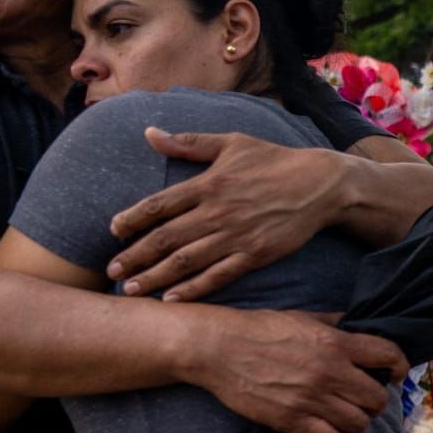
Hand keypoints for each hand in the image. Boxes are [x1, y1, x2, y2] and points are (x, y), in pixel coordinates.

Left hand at [107, 129, 348, 300]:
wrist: (321, 184)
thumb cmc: (275, 160)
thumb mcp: (232, 142)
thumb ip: (188, 142)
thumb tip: (148, 133)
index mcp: (209, 184)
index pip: (159, 204)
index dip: (132, 219)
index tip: (113, 231)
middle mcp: (218, 213)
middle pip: (166, 239)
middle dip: (135, 257)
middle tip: (110, 271)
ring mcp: (237, 236)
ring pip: (187, 262)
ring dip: (156, 277)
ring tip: (131, 289)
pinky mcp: (255, 255)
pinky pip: (218, 276)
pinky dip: (194, 290)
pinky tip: (173, 299)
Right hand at [184, 306, 406, 432]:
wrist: (219, 349)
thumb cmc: (261, 328)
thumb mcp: (304, 317)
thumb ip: (336, 325)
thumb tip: (360, 327)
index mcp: (335, 343)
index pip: (387, 356)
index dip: (399, 366)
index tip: (395, 373)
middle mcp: (329, 373)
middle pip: (377, 399)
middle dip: (376, 400)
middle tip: (366, 398)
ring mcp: (311, 400)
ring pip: (358, 423)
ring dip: (358, 422)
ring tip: (349, 416)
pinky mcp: (292, 421)